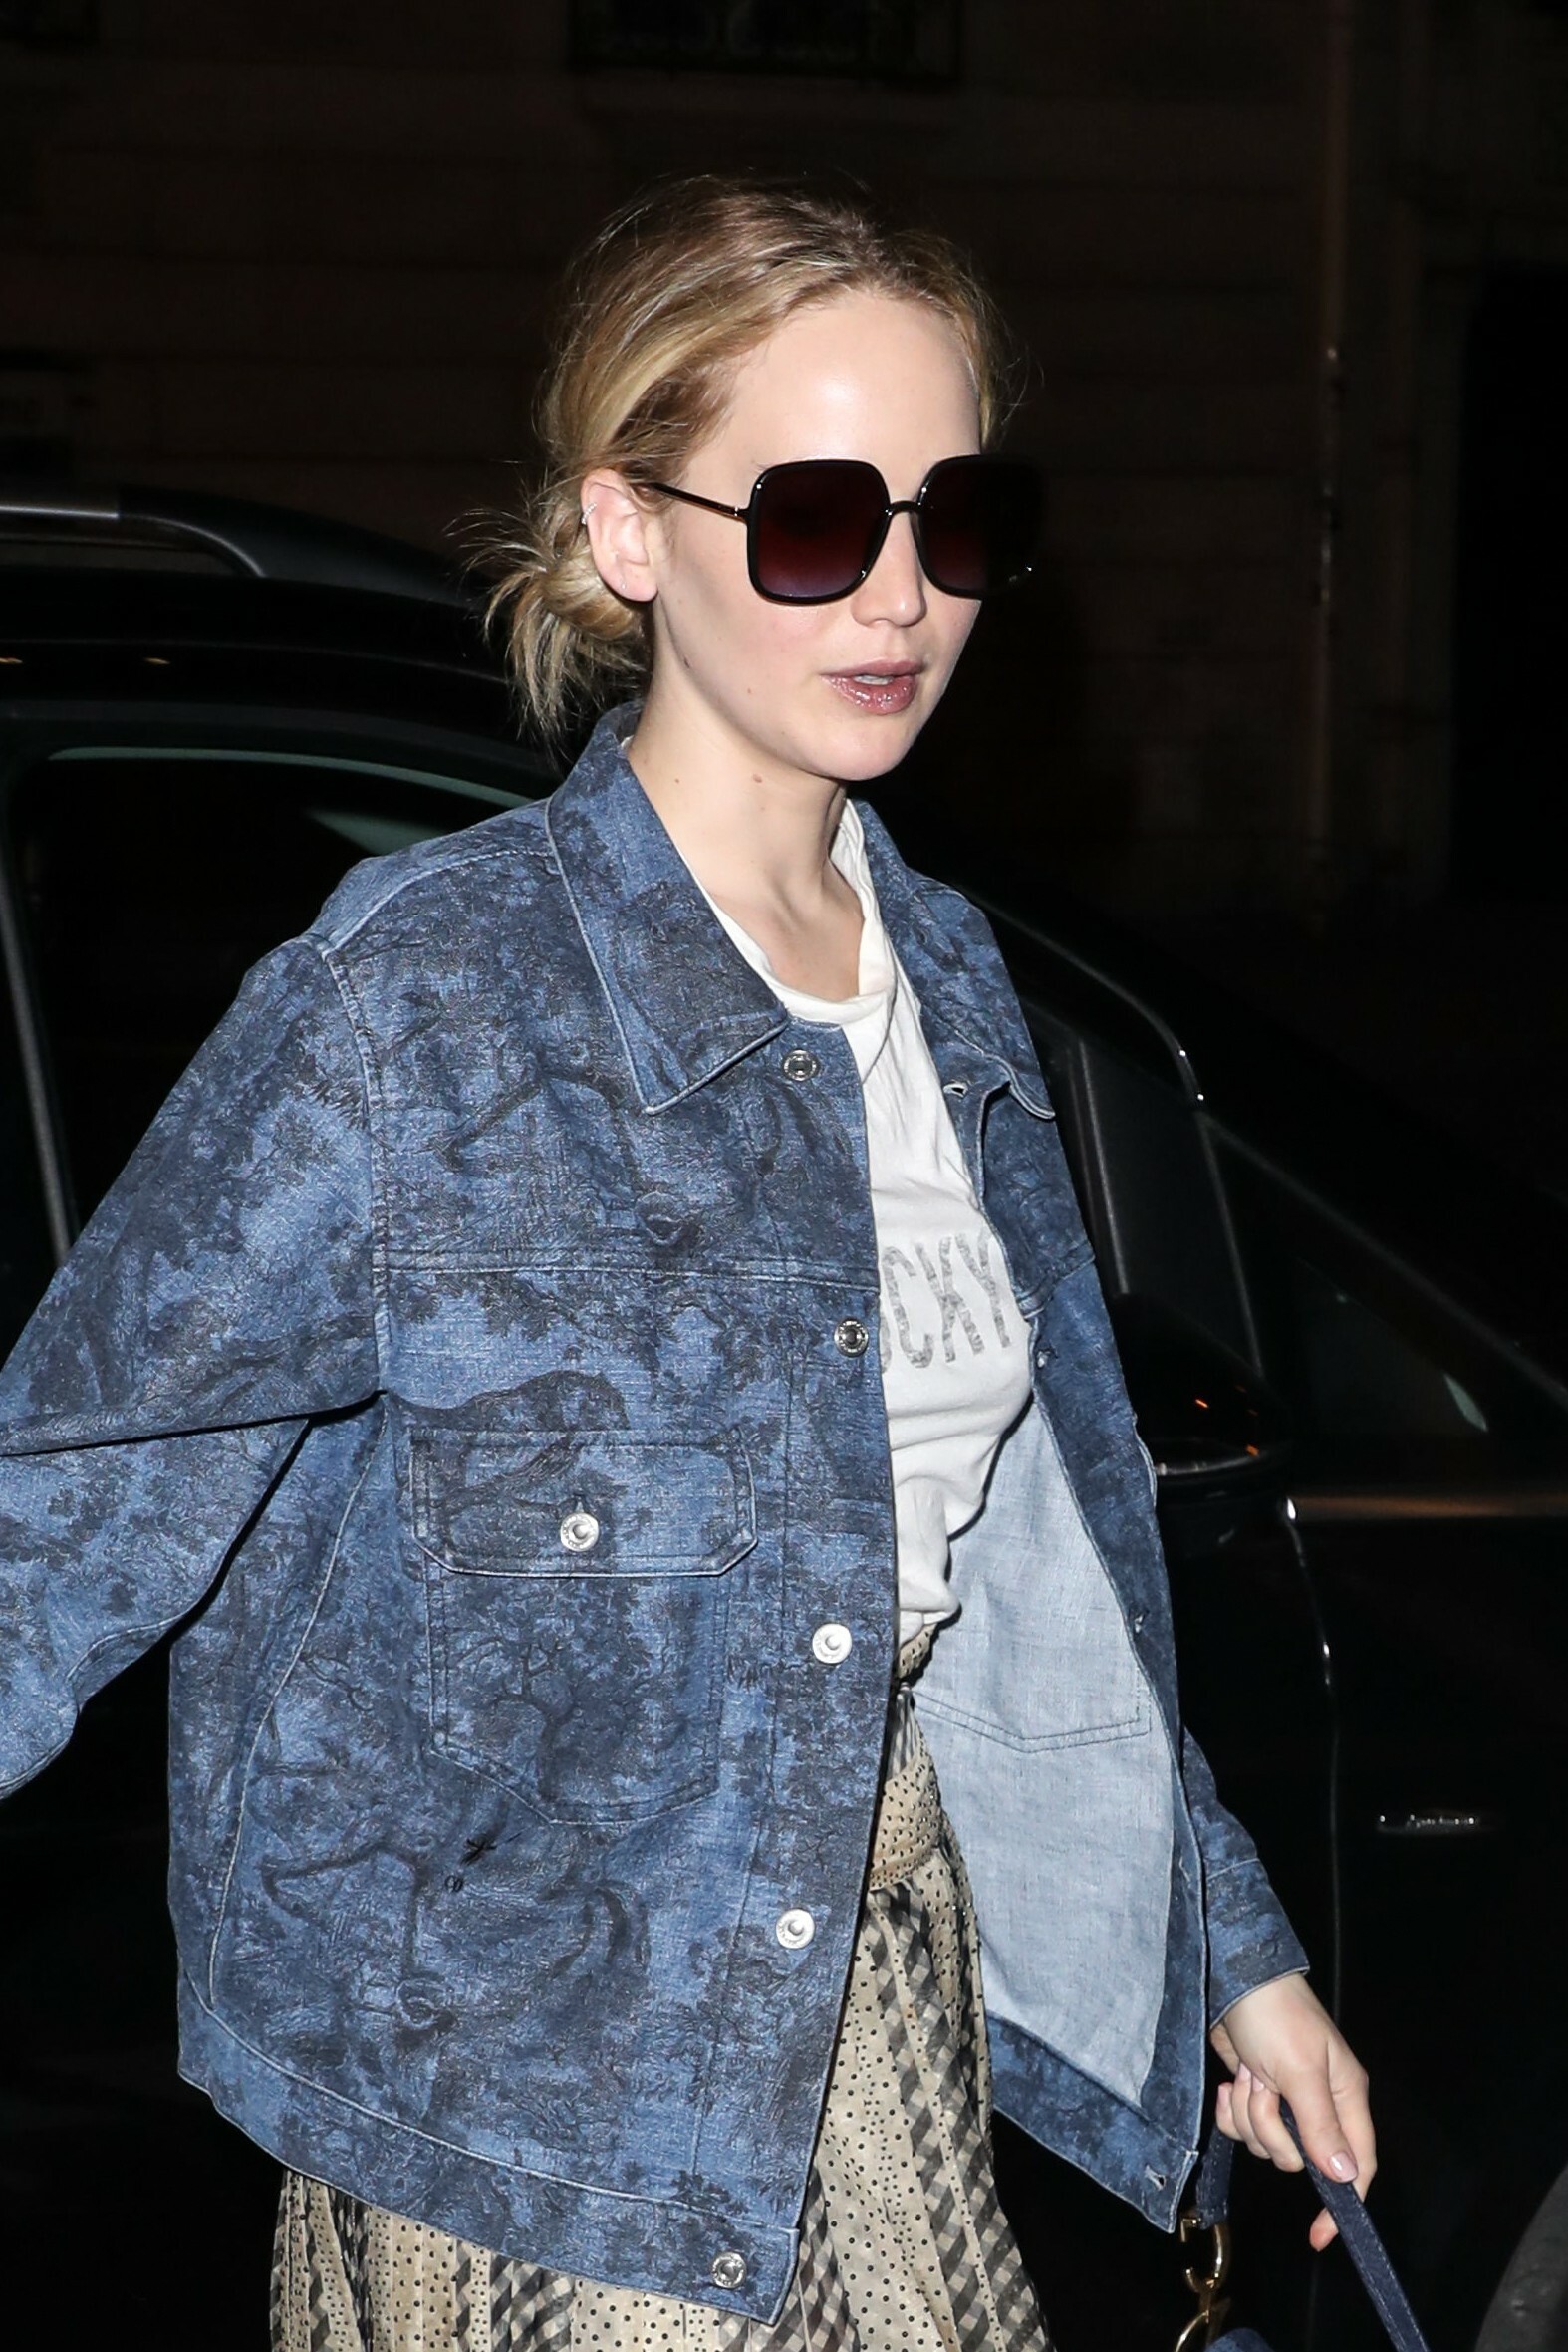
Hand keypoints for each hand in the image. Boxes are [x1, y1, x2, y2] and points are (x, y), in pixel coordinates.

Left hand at [1210, 1973, 1374, 2251]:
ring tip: (1249, 2074)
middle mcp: (1318, 2104)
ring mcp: (1284, 2100)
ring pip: (1265, 2142)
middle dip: (1271, 2129)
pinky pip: (1241, 2127)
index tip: (1320, 2233)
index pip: (1357, 2165)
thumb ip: (1321, 2126)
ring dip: (1249, 2112)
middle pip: (1298, 2157)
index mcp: (1344, 2097)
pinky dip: (1231, 2108)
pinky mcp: (1255, 2093)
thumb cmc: (1276, 2016)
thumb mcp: (1301, 2071)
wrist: (1231, 1978)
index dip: (1343, 2201)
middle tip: (1264, 2090)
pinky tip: (1232, 2080)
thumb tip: (1347, 2177)